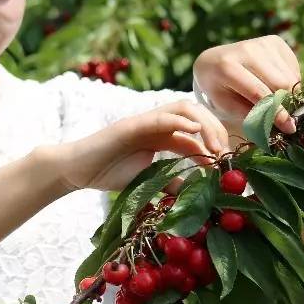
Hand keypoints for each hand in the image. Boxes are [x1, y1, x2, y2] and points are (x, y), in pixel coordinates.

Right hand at [48, 100, 228, 191]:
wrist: (77, 170)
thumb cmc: (109, 173)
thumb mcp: (149, 182)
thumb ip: (172, 184)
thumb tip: (198, 196)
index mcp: (162, 135)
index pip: (197, 131)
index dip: (216, 145)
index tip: (226, 166)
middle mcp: (156, 124)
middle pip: (196, 114)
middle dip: (216, 130)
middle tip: (225, 155)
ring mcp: (144, 122)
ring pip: (184, 108)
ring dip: (205, 124)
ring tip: (215, 146)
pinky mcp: (131, 125)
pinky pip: (160, 117)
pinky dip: (180, 121)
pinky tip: (194, 131)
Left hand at [193, 35, 302, 133]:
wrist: (214, 62)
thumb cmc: (219, 88)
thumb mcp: (226, 105)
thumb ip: (251, 115)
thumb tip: (284, 124)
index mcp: (226, 67)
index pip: (259, 93)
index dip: (276, 112)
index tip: (289, 128)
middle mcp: (246, 50)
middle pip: (280, 83)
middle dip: (286, 104)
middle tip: (285, 118)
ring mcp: (262, 43)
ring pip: (290, 77)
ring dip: (288, 94)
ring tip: (274, 100)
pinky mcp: (274, 41)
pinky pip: (293, 68)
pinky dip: (289, 82)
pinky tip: (273, 84)